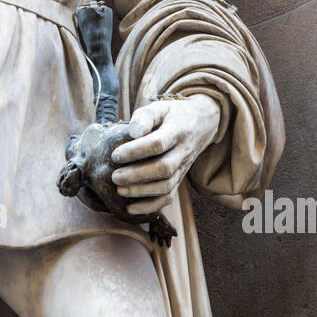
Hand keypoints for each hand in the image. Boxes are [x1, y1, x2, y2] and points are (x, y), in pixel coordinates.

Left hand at [109, 94, 221, 216]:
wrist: (202, 123)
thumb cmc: (174, 115)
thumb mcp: (161, 107)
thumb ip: (145, 117)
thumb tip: (132, 132)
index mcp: (177, 131)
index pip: (158, 143)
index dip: (136, 151)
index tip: (115, 155)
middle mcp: (182, 152)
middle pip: (163, 168)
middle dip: (137, 175)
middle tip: (114, 176)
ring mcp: (183, 167)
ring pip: (167, 186)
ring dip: (141, 192)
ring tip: (119, 190)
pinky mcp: (180, 179)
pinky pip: (169, 197)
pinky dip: (150, 206)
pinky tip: (131, 208)